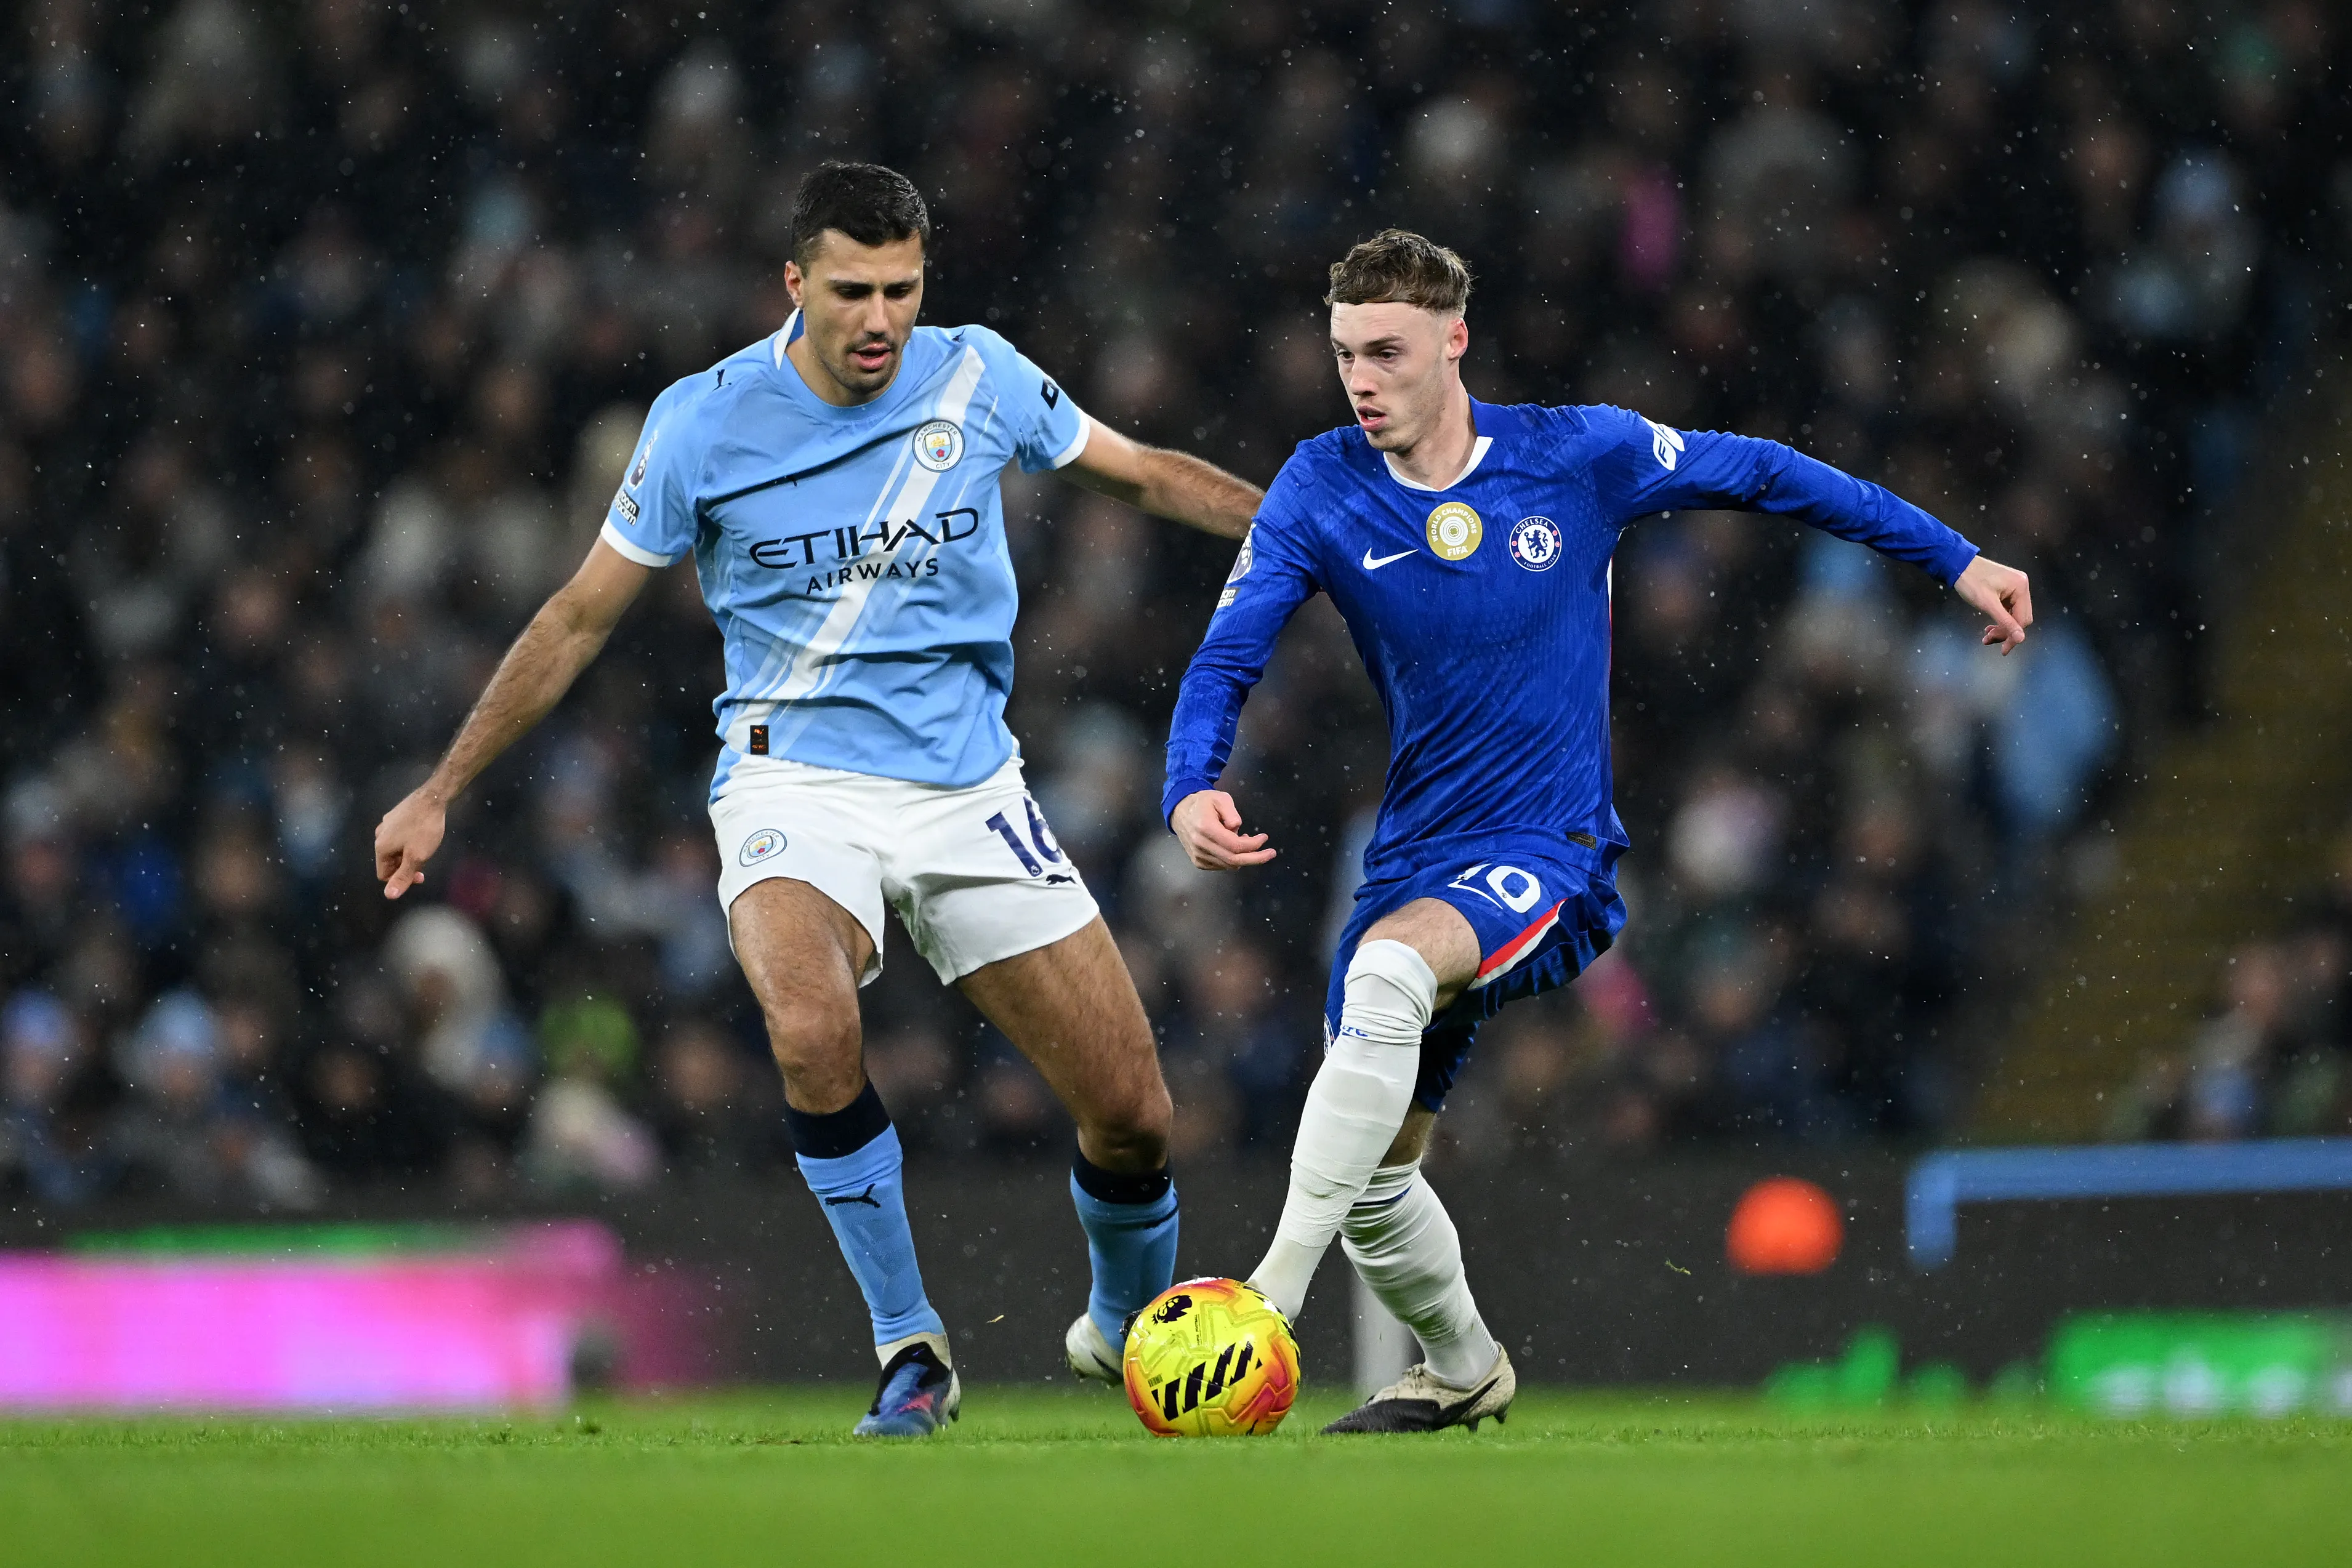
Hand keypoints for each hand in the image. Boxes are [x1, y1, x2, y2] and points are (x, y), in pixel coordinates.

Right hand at [374, 784, 448, 898]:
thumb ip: (402, 877)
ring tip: (425, 847)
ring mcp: (386, 823)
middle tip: (425, 862)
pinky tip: (422, 835)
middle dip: (405, 866)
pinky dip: (409, 841)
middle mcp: (379, 835)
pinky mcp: (395, 815)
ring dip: (408, 853)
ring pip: (395, 848)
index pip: (384, 874)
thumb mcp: (416, 857)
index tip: (420, 875)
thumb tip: (389, 896)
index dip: (401, 879)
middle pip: (389, 861)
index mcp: (380, 847)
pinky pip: (399, 835)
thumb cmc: (425, 829)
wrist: (433, 797)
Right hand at [1171, 790, 1275, 870]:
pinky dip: (1233, 859)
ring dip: (1244, 857)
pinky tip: (1234, 846)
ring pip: (1228, 865)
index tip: (1264, 838)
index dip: (1253, 845)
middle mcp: (1201, 845)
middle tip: (1270, 853)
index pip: (1235, 846)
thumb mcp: (1220, 798)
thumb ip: (1231, 812)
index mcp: (1206, 828)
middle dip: (1255, 858)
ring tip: (1247, 842)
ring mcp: (1198, 856)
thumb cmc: (1202, 802)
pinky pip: (1221, 865)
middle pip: (1234, 860)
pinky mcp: (1198, 862)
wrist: (1179, 811)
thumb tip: (1237, 828)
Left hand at [1955, 554, 2032, 654]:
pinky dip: (2000, 619)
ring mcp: (2015, 587)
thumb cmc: (1970, 582)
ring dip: (2001, 627)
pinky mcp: (2007, 589)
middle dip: (2005, 632)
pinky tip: (1989, 625)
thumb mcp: (1988, 604)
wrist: (1958, 564)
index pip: (2023, 619)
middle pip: (2020, 618)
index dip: (2013, 636)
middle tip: (1988, 640)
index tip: (2003, 650)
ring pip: (2014, 615)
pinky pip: (2008, 609)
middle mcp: (2022, 586)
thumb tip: (2021, 639)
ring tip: (1986, 635)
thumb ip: (2005, 622)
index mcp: (2021, 588)